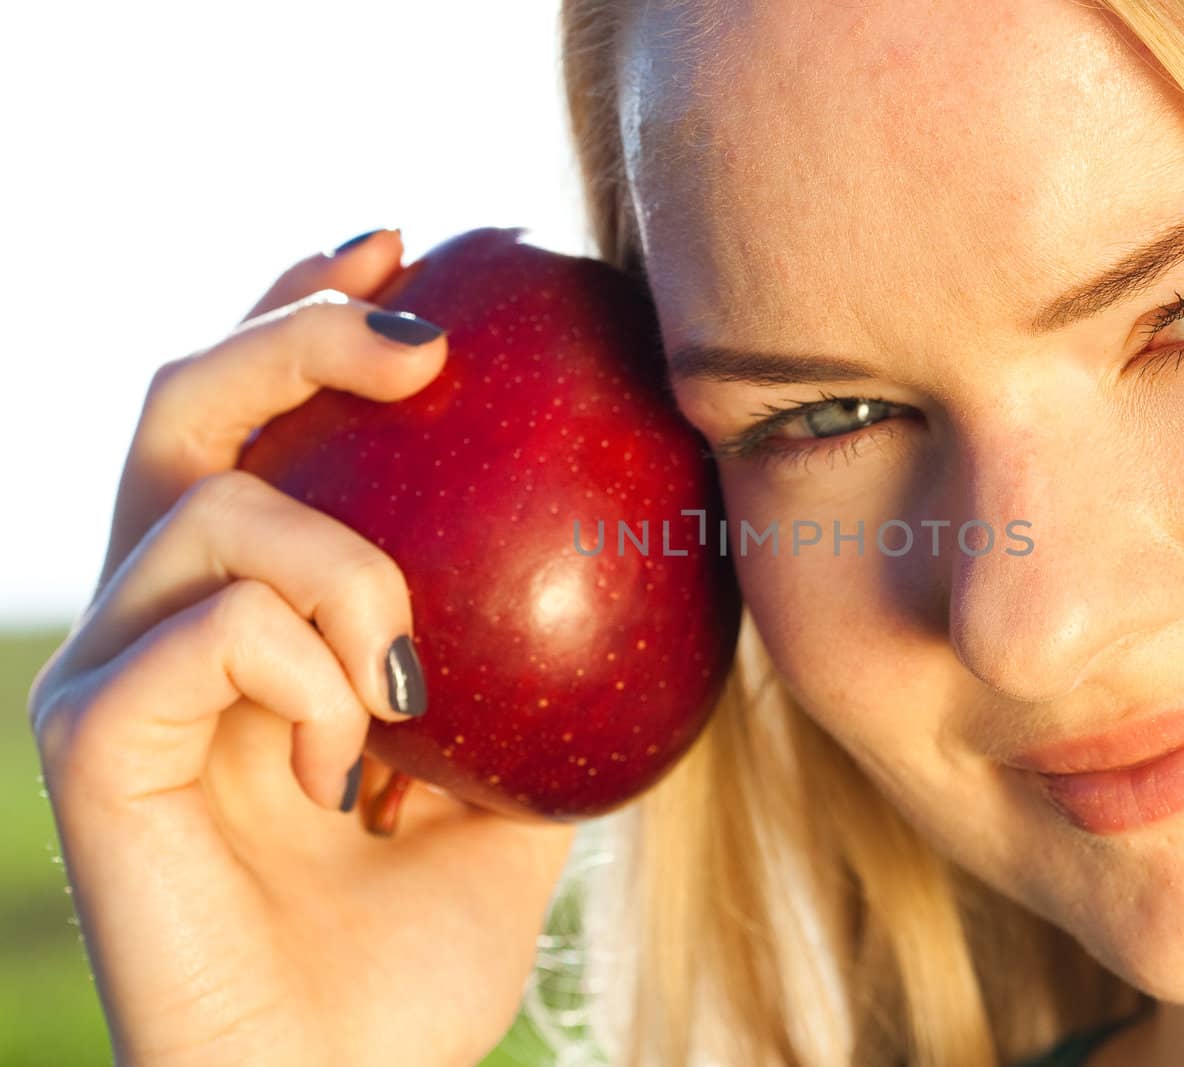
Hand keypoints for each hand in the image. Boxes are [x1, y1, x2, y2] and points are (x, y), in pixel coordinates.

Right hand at [27, 231, 578, 1066]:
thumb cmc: (417, 953)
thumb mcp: (513, 786)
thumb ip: (534, 674)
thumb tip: (646, 558)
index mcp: (246, 621)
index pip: (255, 430)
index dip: (307, 315)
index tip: (412, 250)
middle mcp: (161, 626)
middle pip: (184, 407)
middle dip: (294, 335)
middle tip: (417, 326)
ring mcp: (114, 679)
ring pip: (209, 507)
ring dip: (346, 565)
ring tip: (405, 681)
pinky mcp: (90, 742)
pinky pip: (209, 625)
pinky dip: (307, 669)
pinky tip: (349, 768)